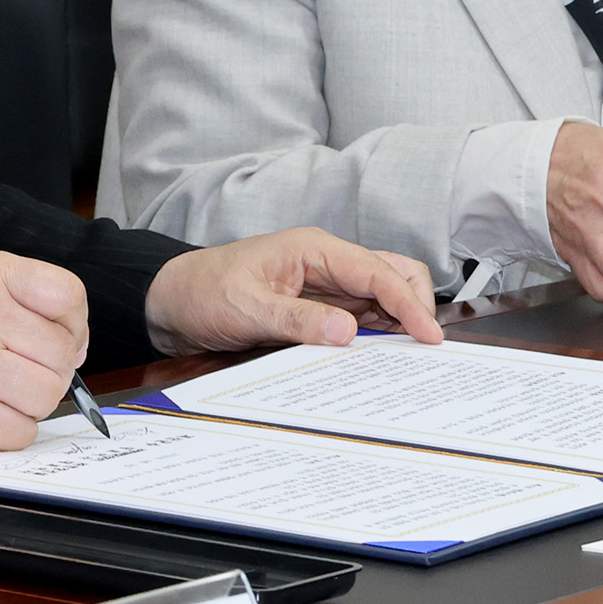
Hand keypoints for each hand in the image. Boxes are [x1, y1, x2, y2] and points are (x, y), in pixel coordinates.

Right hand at [0, 249, 88, 451]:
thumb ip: (24, 298)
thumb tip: (78, 345)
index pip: (68, 295)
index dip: (72, 324)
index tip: (55, 337)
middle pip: (64, 354)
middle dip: (48, 368)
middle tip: (12, 368)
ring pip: (48, 395)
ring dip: (29, 402)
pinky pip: (23, 431)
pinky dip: (9, 430)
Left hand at [146, 227, 443, 355]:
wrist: (174, 302)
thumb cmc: (204, 292)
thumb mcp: (247, 309)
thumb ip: (297, 320)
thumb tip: (347, 332)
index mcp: (313, 248)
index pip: (376, 270)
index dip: (408, 302)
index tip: (429, 334)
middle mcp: (327, 261)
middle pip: (392, 273)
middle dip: (415, 304)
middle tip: (426, 346)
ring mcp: (327, 284)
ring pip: (383, 294)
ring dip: (400, 320)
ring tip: (413, 354)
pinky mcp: (321, 307)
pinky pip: (363, 316)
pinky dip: (381, 333)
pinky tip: (387, 355)